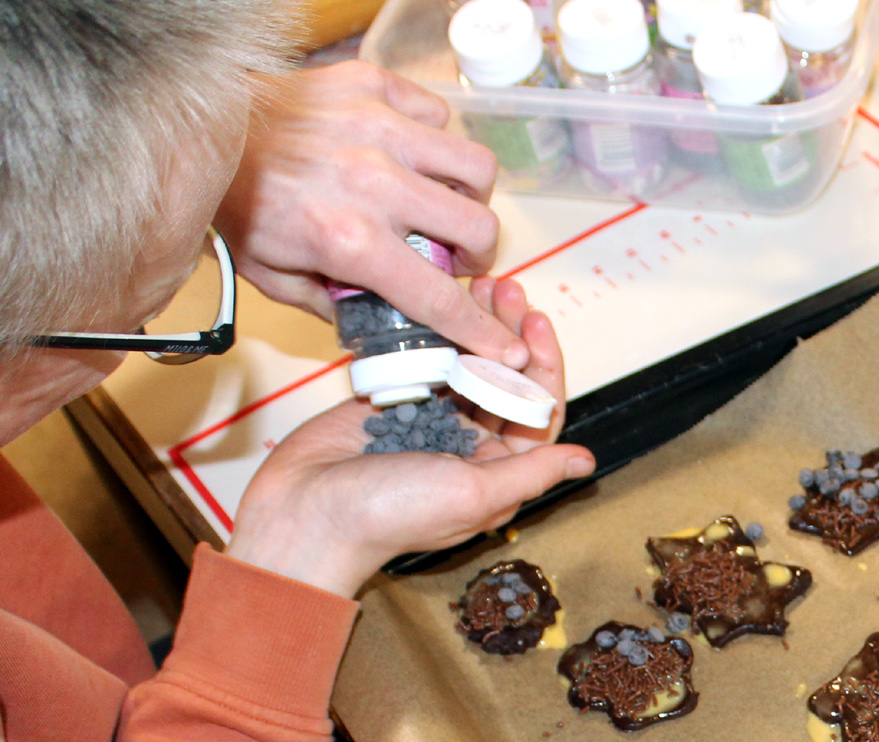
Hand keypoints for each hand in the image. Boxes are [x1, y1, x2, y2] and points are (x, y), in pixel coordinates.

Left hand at [216, 61, 523, 363]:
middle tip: (454, 258)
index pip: (438, 298)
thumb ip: (338, 307)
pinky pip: (439, 114)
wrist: (202, 125)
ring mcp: (378, 126)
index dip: (481, 332)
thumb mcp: (279, 279)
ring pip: (475, 167)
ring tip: (442, 205)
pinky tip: (411, 157)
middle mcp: (374, 182)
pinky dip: (436, 141)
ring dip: (470, 195)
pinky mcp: (373, 85)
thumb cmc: (238, 203)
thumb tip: (382, 324)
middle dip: (477, 255)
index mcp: (351, 240)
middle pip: (479, 227)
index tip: (505, 349)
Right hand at [229, 290, 590, 596]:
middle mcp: (470, 446)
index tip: (536, 324)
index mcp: (498, 473)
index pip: (538, 412)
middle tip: (507, 289)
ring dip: (478, 324)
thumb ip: (531, 471)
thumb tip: (585, 461)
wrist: (310, 511)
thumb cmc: (391, 515)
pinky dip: (438, 329)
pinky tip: (441, 300)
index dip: (543, 367)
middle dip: (512, 333)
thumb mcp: (474, 493)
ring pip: (469, 363)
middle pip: (507, 380)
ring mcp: (432, 419)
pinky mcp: (395, 398)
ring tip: (480, 284)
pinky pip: (427, 358)